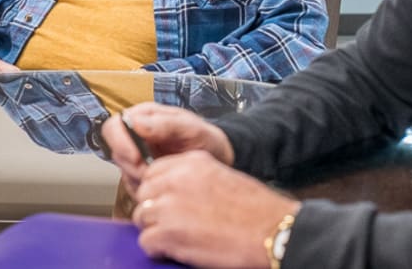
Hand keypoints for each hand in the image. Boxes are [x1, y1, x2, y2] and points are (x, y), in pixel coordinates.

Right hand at [101, 102, 234, 195]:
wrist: (219, 158)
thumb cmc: (207, 139)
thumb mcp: (192, 129)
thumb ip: (165, 125)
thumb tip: (137, 123)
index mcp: (146, 116)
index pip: (115, 126)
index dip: (120, 142)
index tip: (136, 158)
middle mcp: (137, 134)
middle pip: (116, 151)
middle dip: (132, 166)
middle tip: (153, 172)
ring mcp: (138, 154)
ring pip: (123, 170)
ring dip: (140, 178)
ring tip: (164, 175)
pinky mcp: (142, 173)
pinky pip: (133, 185)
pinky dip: (146, 188)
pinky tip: (164, 182)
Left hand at [133, 150, 299, 267]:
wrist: (269, 231)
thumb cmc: (254, 209)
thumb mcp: (222, 177)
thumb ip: (193, 178)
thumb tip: (172, 191)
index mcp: (192, 162)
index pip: (153, 171)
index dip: (158, 189)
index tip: (166, 200)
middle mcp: (177, 179)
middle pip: (144, 193)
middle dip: (154, 208)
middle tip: (172, 222)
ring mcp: (169, 206)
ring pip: (141, 217)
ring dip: (155, 229)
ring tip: (177, 237)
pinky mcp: (167, 234)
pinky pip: (146, 242)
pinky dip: (158, 249)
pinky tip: (178, 249)